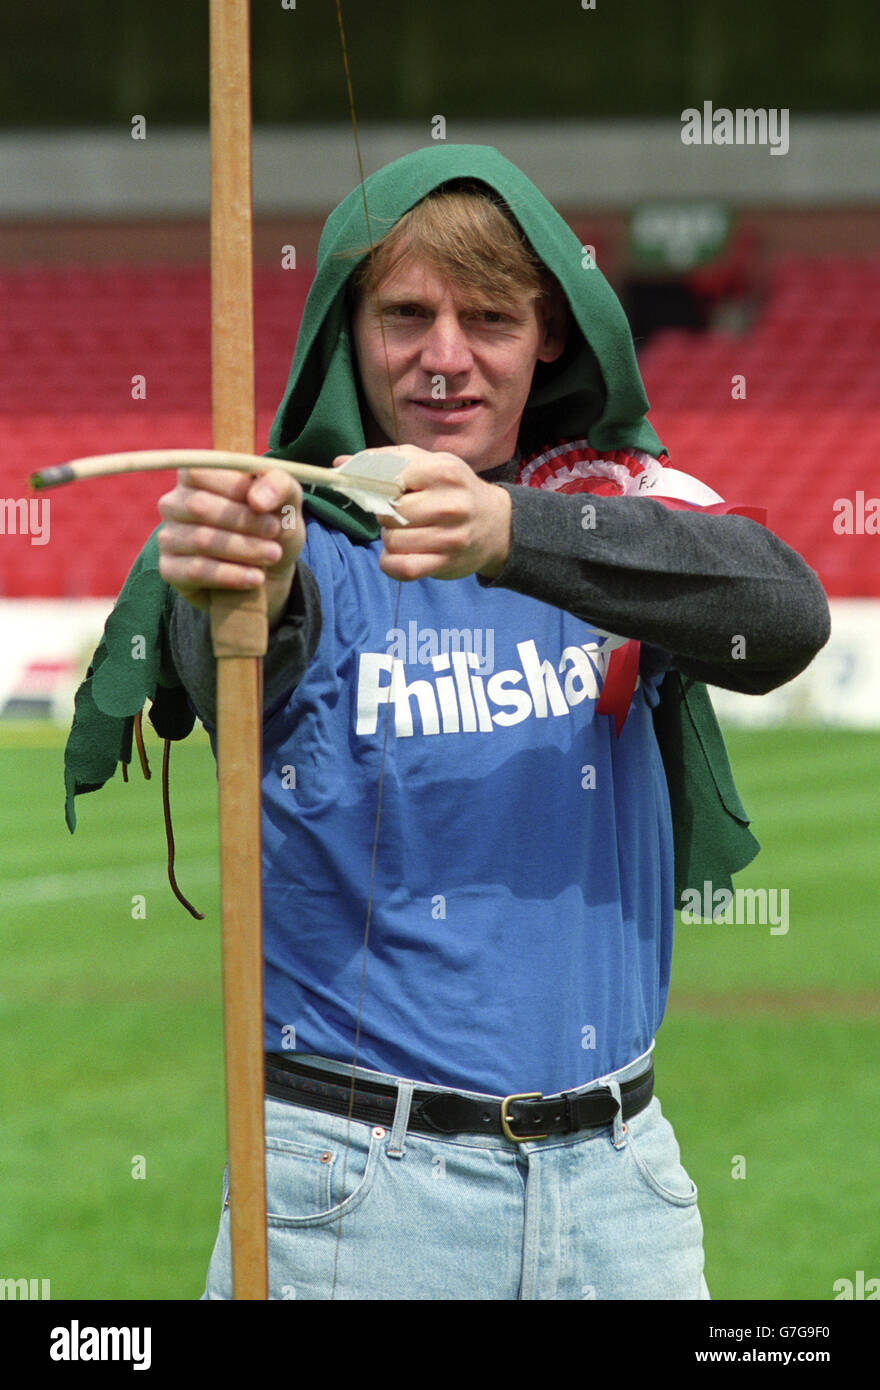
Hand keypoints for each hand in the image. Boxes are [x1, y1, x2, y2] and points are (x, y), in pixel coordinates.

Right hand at [157, 465, 305, 624]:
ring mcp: (168, 537)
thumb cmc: (271, 523)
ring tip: (273, 555)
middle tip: (275, 531)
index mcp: (195, 475)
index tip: (267, 505)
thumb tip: (257, 500)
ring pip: (200, 540)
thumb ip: (278, 485)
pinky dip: (230, 575)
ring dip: (242, 548)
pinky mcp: (170, 569)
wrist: (268, 570)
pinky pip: (196, 571)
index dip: (234, 487)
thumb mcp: (285, 499)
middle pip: (199, 506)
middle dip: (242, 520)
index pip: (201, 473)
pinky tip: (255, 578)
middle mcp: (174, 503)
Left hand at [333, 446, 511, 581]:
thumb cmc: (455, 490)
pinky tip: (398, 555)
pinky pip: (402, 568)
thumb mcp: (430, 464)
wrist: (498, 525)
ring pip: (392, 542)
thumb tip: (340, 464)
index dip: (375, 486)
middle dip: (386, 516)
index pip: (388, 478)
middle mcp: (449, 504)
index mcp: (442, 471)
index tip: (377, 490)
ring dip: (390, 539)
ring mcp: (450, 537)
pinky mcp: (446, 563)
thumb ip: (386, 460)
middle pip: (387, 514)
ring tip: (406, 532)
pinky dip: (391, 563)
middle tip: (400, 515)